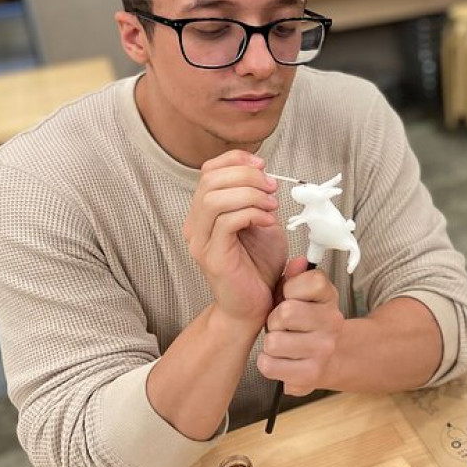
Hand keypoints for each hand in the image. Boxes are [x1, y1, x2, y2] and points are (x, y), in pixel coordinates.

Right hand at [183, 151, 285, 327]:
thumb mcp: (261, 222)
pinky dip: (251, 214)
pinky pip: (226, 222)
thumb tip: (263, 174)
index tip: (263, 166)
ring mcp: (200, 241)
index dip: (236, 160)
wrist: (254, 307)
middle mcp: (195, 224)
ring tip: (271, 206)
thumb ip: (257, 198)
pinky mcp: (212, 257)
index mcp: (204, 212)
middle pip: (211, 179)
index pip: (209, 170)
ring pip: (215, 198)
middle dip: (246, 176)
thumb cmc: (258, 266)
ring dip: (250, 195)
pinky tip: (267, 222)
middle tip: (271, 188)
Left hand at [258, 257, 344, 395]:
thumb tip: (298, 261)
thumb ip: (294, 276)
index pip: (312, 282)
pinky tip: (280, 360)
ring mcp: (324, 350)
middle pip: (286, 313)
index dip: (290, 288)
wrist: (328, 358)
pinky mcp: (311, 374)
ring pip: (274, 342)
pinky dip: (268, 364)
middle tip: (281, 325)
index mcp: (329, 297)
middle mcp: (332, 322)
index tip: (290, 297)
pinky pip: (269, 366)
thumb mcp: (298, 294)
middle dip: (274, 320)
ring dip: (270, 344)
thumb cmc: (304, 322)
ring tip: (281, 343)